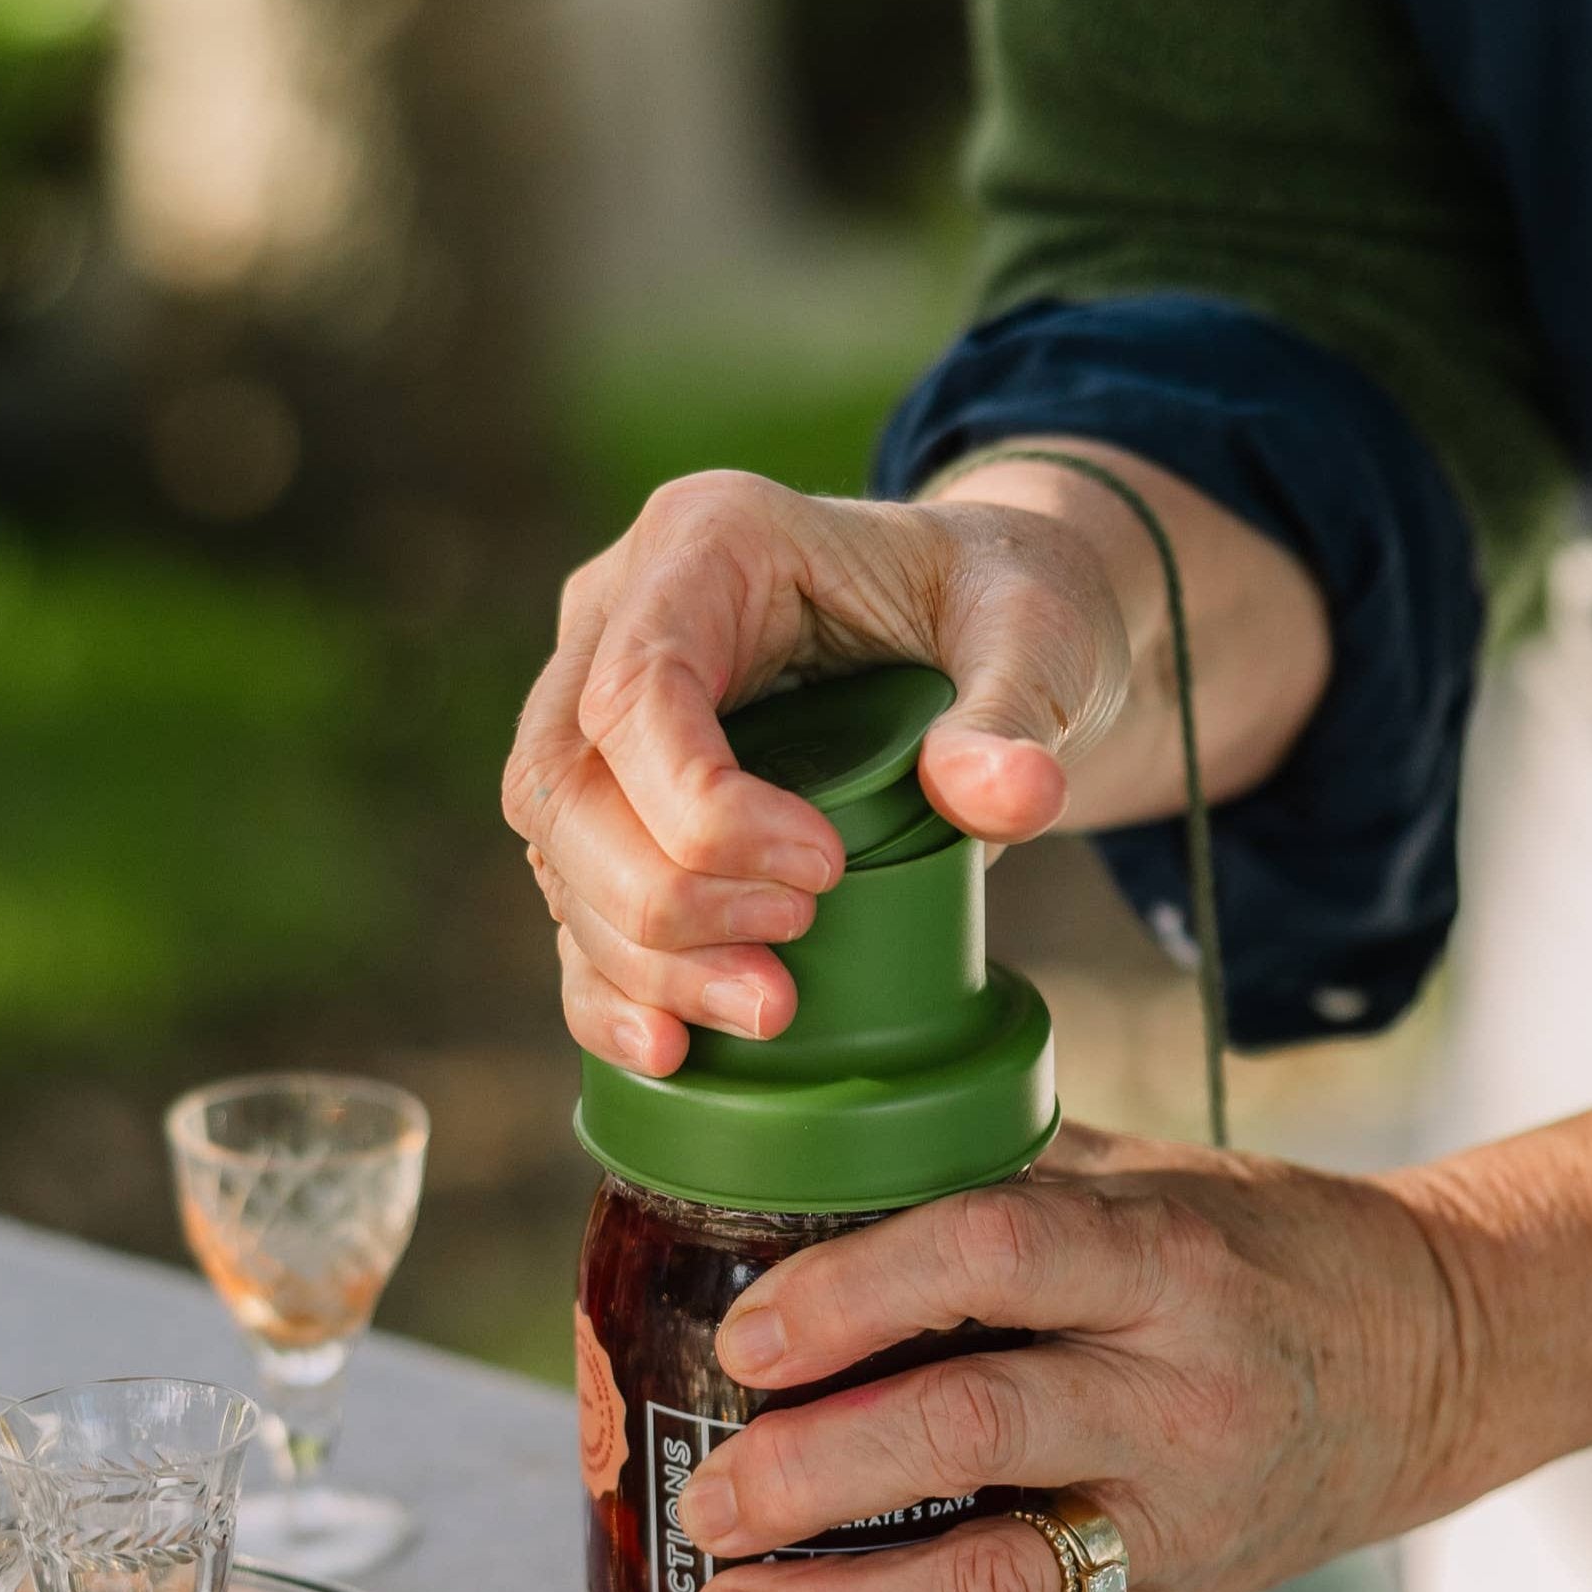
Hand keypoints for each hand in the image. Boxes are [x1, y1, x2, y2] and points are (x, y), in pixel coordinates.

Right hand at [502, 452, 1329, 1074]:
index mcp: (706, 539)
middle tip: (793, 954)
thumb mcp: (1036, 635)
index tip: (823, 873)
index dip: (700, 806)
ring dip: (643, 958)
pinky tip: (668, 1052)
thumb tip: (1006, 799)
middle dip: (664, 899)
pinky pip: (572, 905)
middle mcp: (620, 616)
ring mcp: (599, 713)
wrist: (988, 637)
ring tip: (768, 1011)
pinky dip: (607, 989)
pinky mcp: (614, 804)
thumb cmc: (1004, 608)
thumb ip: (1017, 711)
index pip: (638, 685)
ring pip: (555, 852)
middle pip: (567, 779)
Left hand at [672, 1122, 1459, 1591]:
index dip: (859, 1292)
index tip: (752, 1337)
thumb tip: (803, 1159)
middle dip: (821, 1472)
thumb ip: (998, 1170)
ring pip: (1006, 1586)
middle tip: (711, 1496)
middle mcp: (1175, 1396)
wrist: (1433, 1352)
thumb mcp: (1147, 1174)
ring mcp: (1178, 1521)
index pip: (997, 1255)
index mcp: (1161, 1260)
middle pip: (980, 1430)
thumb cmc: (1259, 1244)